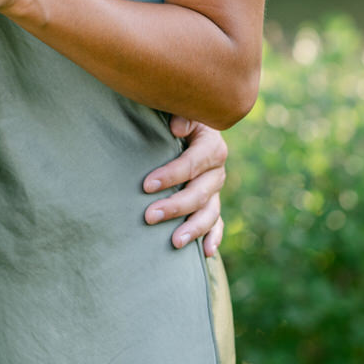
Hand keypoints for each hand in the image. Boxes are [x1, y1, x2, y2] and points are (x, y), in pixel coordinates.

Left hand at [143, 117, 227, 253]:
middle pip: (200, 193)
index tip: (146, 185)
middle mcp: (217, 170)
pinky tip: (207, 253)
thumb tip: (177, 129)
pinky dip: (214, 237)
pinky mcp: (211, 203)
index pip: (192, 163)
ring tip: (175, 242)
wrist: (183, 128)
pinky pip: (217, 223)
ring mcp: (215, 190)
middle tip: (149, 216)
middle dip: (175, 206)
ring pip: (210, 212)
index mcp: (211, 146)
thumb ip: (180, 115)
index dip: (171, 175)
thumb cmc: (173, 118)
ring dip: (193, 228)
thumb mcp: (178, 110)